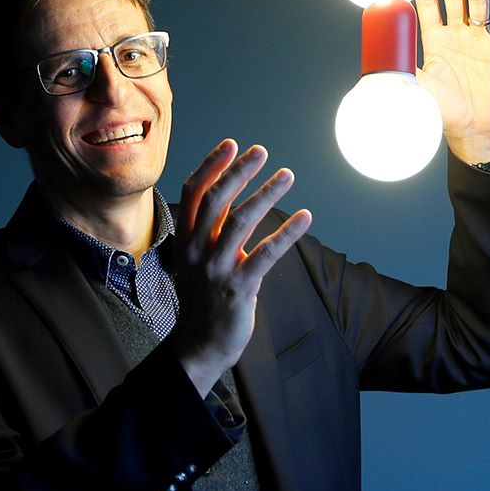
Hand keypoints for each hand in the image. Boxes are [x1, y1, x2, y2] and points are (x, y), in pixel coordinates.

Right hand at [172, 140, 312, 395]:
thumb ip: (210, 229)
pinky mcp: (238, 288)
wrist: (199, 346)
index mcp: (185, 239)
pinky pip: (265, 254)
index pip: (194, 192)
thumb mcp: (197, 259)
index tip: (232, 144)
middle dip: (239, 171)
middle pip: (216, 200)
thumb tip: (232, 193)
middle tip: (262, 151)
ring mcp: (216, 269)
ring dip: (266, 193)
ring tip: (287, 175)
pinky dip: (287, 233)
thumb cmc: (203, 298)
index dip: (212, 165)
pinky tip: (304, 217)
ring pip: (240, 221)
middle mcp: (197, 250)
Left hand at [414, 0, 489, 163]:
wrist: (473, 132)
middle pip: (454, 0)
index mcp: (435, 42)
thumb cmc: (443, 111)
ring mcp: (479, 42)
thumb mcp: (416, 86)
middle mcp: (457, 36)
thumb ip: (399, 69)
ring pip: (478, 6)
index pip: (428, 8)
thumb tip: (371, 63)